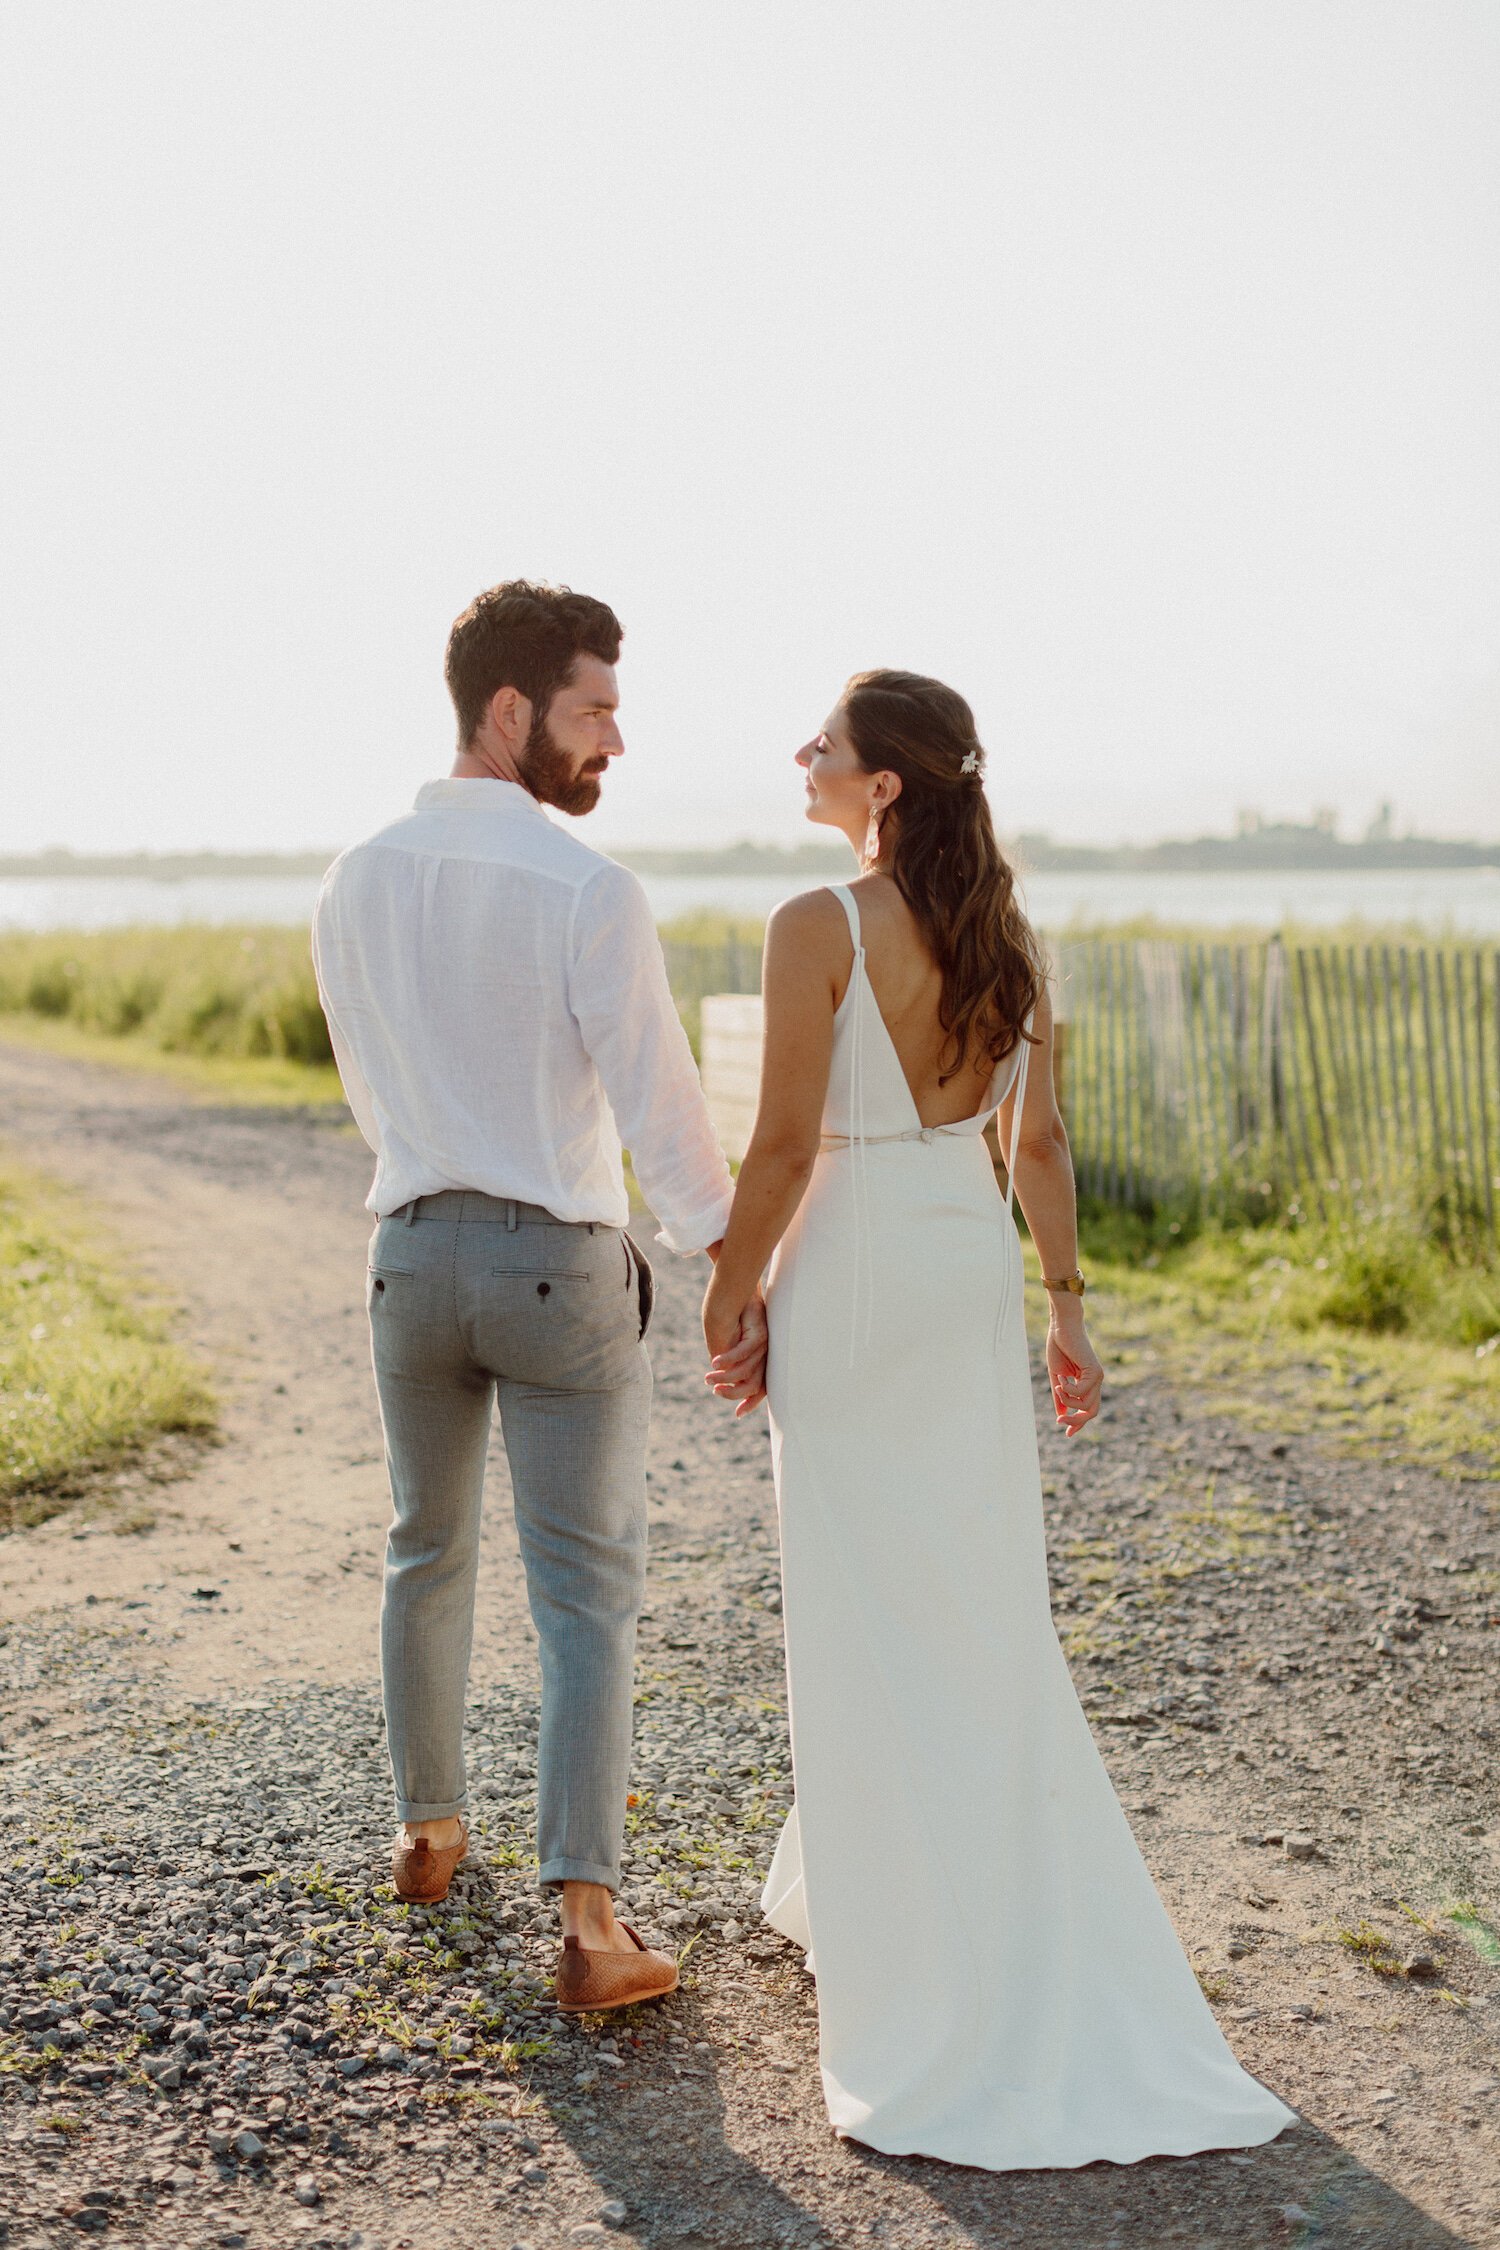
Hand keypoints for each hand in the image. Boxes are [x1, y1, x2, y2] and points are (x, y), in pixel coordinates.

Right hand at [703, 1283, 767, 1417]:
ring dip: (725, 1377)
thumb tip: (721, 1378)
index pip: (761, 1388)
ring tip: (709, 1378)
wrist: (735, 1288)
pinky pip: (744, 1352)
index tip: (737, 1415)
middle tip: (715, 1391)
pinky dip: (728, 1360)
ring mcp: (764, 1344)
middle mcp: (765, 1354)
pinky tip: (715, 1363)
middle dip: (734, 1394)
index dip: (751, 1403)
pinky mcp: (758, 1332)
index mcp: (758, 1359)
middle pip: (755, 1384)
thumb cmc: (728, 1315)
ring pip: (747, 1371)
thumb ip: (727, 1360)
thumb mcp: (726, 1342)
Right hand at [1046, 1319, 1102, 1436]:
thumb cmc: (1059, 1347)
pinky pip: (1082, 1392)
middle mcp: (1096, 1381)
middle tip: (1060, 1421)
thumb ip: (1060, 1396)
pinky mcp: (1095, 1371)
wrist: (1062, 1327)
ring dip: (1068, 1401)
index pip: (1088, 1409)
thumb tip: (1061, 1415)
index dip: (1078, 1423)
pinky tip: (1062, 1377)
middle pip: (1092, 1412)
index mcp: (1087, 1383)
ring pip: (1086, 1405)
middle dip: (1077, 1421)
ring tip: (1058, 1386)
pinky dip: (1068, 1390)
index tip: (1067, 1433)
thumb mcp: (1057, 1377)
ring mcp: (1098, 1377)